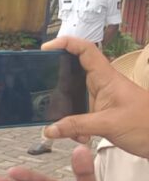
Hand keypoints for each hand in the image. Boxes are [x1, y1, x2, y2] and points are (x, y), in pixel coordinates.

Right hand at [42, 37, 148, 157]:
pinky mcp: (102, 113)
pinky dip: (76, 126)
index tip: (46, 48)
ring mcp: (102, 99)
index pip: (85, 50)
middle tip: (41, 87)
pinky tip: (81, 137)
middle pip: (73, 71)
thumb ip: (76, 126)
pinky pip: (81, 114)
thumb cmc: (147, 126)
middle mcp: (102, 85)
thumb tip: (48, 130)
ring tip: (64, 127)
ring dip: (66, 112)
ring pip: (74, 97)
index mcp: (106, 78)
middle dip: (56, 80)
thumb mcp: (109, 125)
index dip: (66, 43)